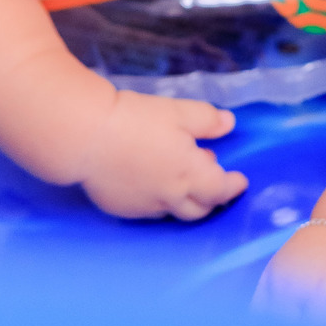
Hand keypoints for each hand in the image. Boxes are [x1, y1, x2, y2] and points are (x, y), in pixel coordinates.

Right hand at [79, 89, 248, 220]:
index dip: (233, 186)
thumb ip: (206, 120)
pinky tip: (152, 184)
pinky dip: (159, 201)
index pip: (220, 190)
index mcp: (190, 175)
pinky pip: (148, 211)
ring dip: (185, 200)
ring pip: (173, 213)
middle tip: (214, 183)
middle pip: (200, 209)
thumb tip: (229, 124)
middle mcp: (170, 198)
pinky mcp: (120, 208)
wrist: (86, 136)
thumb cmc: (135, 119)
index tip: (240, 181)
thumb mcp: (178, 112)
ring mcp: (144, 207)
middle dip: (212, 199)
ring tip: (182, 180)